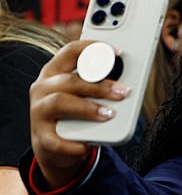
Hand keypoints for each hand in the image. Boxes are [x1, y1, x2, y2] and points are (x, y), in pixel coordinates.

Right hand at [29, 41, 129, 187]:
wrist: (53, 145)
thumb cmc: (75, 112)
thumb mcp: (84, 94)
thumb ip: (99, 84)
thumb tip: (129, 83)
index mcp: (55, 71)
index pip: (70, 51)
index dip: (93, 48)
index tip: (117, 52)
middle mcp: (43, 88)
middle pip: (70, 80)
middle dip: (100, 86)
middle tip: (123, 92)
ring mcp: (39, 111)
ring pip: (60, 103)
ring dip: (88, 108)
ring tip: (110, 114)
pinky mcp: (41, 136)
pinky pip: (56, 140)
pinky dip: (74, 143)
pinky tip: (88, 146)